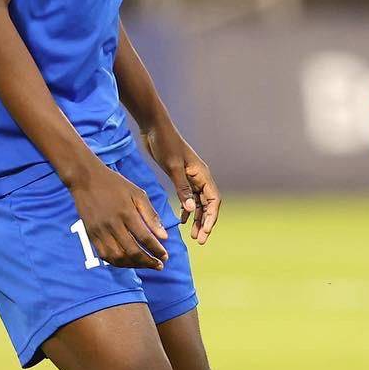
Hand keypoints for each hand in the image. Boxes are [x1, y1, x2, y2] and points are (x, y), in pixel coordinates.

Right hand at [69, 160, 169, 268]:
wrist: (86, 179)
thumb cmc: (116, 185)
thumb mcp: (138, 193)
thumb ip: (151, 215)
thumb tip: (163, 236)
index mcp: (127, 213)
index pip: (145, 238)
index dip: (156, 250)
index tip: (165, 256)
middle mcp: (112, 224)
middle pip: (132, 251)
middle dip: (148, 261)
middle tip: (159, 265)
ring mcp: (100, 231)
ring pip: (118, 257)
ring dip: (134, 265)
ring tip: (145, 265)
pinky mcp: (91, 235)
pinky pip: (105, 255)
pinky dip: (118, 262)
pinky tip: (128, 262)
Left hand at [147, 122, 221, 244]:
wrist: (155, 128)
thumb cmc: (165, 144)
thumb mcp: (173, 167)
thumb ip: (183, 189)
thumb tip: (191, 210)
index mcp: (202, 174)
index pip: (213, 200)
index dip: (211, 218)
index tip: (205, 232)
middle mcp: (200, 177)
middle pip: (208, 205)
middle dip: (205, 222)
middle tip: (199, 240)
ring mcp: (191, 178)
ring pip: (198, 203)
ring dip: (196, 219)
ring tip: (192, 236)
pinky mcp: (181, 178)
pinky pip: (188, 198)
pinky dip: (186, 210)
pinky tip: (181, 221)